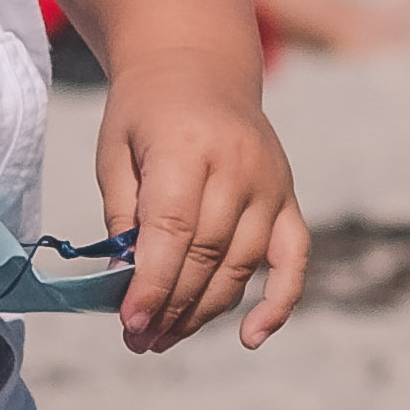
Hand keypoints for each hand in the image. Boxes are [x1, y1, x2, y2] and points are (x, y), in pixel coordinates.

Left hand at [94, 63, 307, 352]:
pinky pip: (294, 259)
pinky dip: (279, 302)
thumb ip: (122, 215)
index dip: (153, 283)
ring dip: (204, 311)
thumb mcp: (115, 152)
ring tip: (164, 339)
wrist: (199, 68)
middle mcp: (239, 165)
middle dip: (171, 306)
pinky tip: (250, 336)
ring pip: (242, 265)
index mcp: (188, 146)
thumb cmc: (146, 113)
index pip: (173, 230)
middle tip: (139, 341)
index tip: (130, 322)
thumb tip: (126, 284)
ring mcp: (271, 182)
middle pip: (208, 255)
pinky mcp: (288, 197)